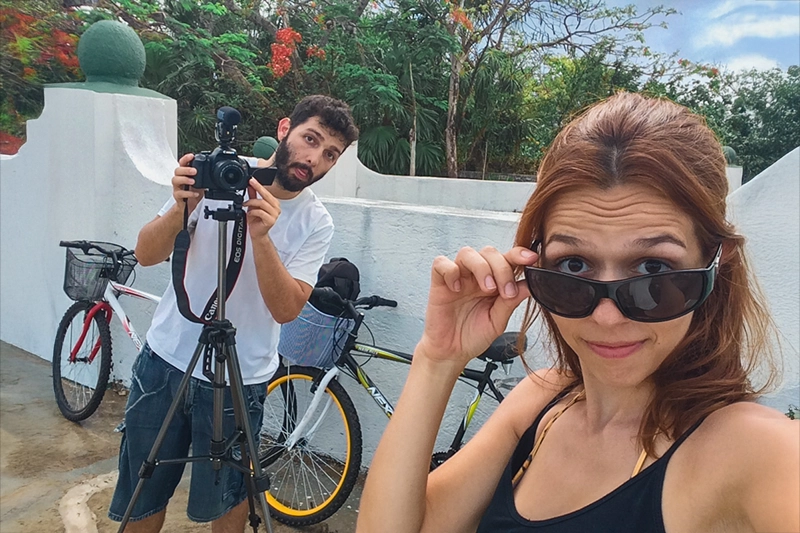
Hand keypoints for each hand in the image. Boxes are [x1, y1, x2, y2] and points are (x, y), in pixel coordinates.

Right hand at [171, 153, 203, 214]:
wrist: (190, 205)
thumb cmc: (193, 192)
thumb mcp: (201, 182)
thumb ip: (203, 176)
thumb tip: (212, 170)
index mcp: (184, 174)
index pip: (182, 163)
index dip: (186, 159)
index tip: (191, 156)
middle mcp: (179, 179)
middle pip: (177, 170)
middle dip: (186, 169)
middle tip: (194, 171)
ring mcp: (177, 187)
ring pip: (175, 180)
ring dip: (185, 180)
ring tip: (193, 181)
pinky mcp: (177, 196)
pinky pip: (180, 193)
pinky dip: (188, 193)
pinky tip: (195, 194)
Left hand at [243, 178, 280, 238]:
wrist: (257, 233)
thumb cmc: (256, 221)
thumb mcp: (253, 206)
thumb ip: (253, 195)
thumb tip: (250, 186)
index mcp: (274, 203)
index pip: (266, 192)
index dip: (259, 185)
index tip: (252, 180)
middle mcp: (276, 208)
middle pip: (266, 195)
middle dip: (258, 188)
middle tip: (250, 183)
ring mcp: (274, 214)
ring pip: (262, 203)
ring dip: (252, 203)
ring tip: (245, 205)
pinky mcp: (271, 220)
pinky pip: (260, 212)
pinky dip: (253, 212)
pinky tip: (249, 213)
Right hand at [415, 246, 537, 368]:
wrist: (452, 353)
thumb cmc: (473, 336)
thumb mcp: (497, 321)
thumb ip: (511, 302)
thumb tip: (531, 284)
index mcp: (494, 281)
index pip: (507, 259)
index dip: (519, 254)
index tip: (532, 259)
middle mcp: (476, 275)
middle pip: (489, 252)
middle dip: (502, 268)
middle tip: (506, 292)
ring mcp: (457, 277)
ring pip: (467, 253)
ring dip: (481, 267)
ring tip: (486, 289)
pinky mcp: (439, 283)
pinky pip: (441, 263)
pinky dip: (451, 271)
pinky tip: (457, 289)